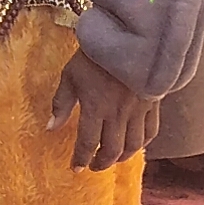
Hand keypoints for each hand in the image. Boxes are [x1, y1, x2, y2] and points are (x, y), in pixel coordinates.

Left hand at [48, 49, 159, 173]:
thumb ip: (61, 102)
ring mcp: (137, 111)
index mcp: (95, 108)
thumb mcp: (70, 74)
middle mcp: (117, 114)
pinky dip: (142, 143)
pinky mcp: (153, 104)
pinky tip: (135, 145)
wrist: (129, 37)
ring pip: (133, 145)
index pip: (86, 142)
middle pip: (111, 149)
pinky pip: (151, 131)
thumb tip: (50, 128)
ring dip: (122, 157)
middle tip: (93, 166)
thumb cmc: (94, 55)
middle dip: (101, 162)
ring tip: (112, 159)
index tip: (75, 168)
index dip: (80, 158)